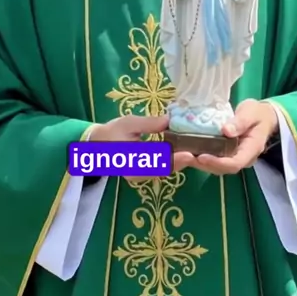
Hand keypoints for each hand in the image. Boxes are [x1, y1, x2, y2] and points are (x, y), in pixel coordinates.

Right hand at [88, 115, 202, 176]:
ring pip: (166, 169)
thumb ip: (149, 123)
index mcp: (134, 164)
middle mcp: (140, 174)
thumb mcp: (128, 124)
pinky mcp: (145, 171)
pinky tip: (184, 149)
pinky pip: (162, 167)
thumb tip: (169, 120)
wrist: (96, 144)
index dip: (176, 160)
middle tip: (200, 151)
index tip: (189, 154)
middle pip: (166, 169)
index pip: (158, 164)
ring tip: (197, 150)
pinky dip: (174, 159)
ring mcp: (143, 174)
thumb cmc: (111, 132)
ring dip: (180, 161)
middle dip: (183, 161)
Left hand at [190, 99, 278, 175]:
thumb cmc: (257, 114)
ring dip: (197, 162)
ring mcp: (232, 157)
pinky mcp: (224, 153)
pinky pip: (212, 159)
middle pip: (221, 168)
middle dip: (202, 164)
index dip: (217, 163)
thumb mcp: (252, 113)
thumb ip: (241, 122)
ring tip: (182, 155)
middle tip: (185, 156)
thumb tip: (226, 130)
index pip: (234, 163)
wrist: (262, 117)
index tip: (201, 157)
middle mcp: (241, 158)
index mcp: (251, 150)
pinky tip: (186, 150)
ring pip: (214, 166)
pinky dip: (198, 156)